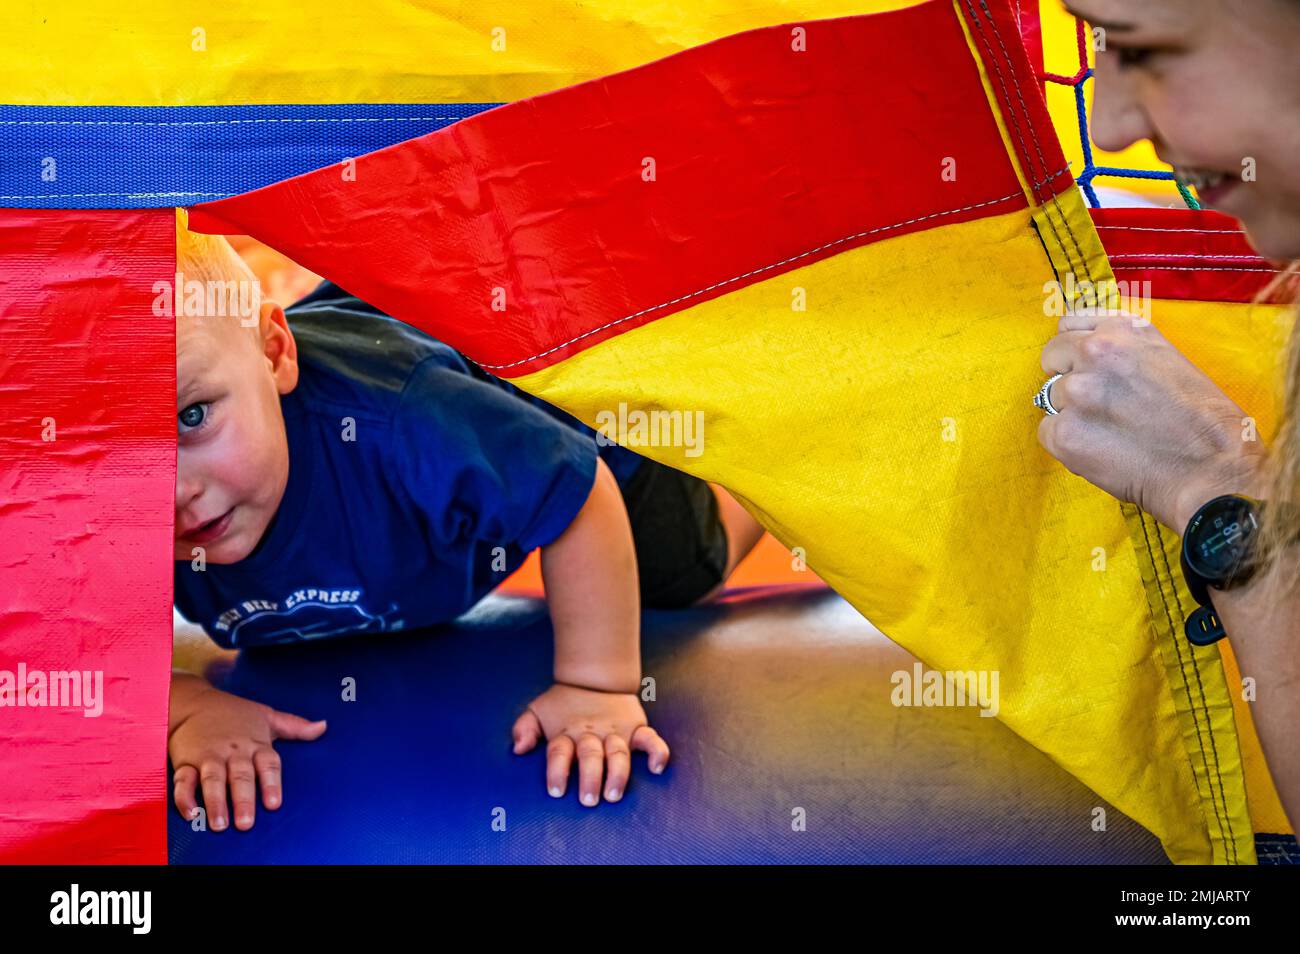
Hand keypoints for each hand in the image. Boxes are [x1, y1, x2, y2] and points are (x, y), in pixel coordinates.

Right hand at [169, 676, 325, 830]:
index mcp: (255, 743)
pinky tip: (191, 813)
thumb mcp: (267, 716)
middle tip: (246, 823)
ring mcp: (209, 756)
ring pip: (213, 780)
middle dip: (243, 799)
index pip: (267, 764)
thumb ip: (294, 726)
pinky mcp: (186, 761)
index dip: (271, 783)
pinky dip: (185, 797)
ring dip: (215, 802)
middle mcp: (233, 751)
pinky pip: (184, 781)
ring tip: (220, 824)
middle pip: (240, 776)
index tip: (274, 803)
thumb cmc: (234, 713)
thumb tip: (323, 727)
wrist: (193, 701)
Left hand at [511, 683, 669, 805]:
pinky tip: (657, 768)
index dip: (557, 771)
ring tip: (614, 793)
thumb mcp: (537, 710)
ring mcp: (615, 731)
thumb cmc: (563, 702)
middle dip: (590, 778)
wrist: (594, 676)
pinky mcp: (635, 728)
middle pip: (590, 756)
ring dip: (618, 774)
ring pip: (618, 753)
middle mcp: (591, 734)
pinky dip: (657, 752)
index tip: (556, 791)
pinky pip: (650, 739)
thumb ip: (524, 729)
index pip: (559, 752)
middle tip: (589, 799)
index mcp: (566, 732)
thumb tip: (518, 749)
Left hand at [1038, 309, 1269, 529]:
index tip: (1084, 364)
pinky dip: (1066, 443)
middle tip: (1099, 404)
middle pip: (1051, 358)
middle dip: (1068, 378)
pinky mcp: (1064, 433)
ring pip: (1050, 398)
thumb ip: (1123, 348)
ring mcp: (1076, 392)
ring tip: (1110, 431)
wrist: (1211, 468)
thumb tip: (1084, 350)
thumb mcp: (1166, 357)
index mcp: (1122, 330)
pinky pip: (1047, 432)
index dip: (1075, 348)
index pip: (1069, 324)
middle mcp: (1094, 352)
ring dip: (1071, 413)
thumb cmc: (1199, 418)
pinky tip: (1100, 450)